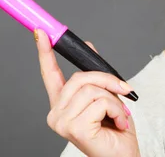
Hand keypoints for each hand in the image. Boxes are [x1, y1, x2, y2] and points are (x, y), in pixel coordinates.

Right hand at [35, 29, 140, 156]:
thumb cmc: (116, 133)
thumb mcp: (107, 97)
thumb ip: (96, 75)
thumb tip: (89, 47)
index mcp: (62, 105)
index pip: (50, 74)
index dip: (45, 52)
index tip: (41, 32)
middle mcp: (56, 113)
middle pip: (79, 77)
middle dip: (106, 80)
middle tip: (123, 91)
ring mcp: (62, 121)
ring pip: (91, 89)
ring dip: (114, 99)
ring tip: (118, 115)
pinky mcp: (73, 127)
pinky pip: (100, 101)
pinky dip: (115, 109)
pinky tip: (117, 123)